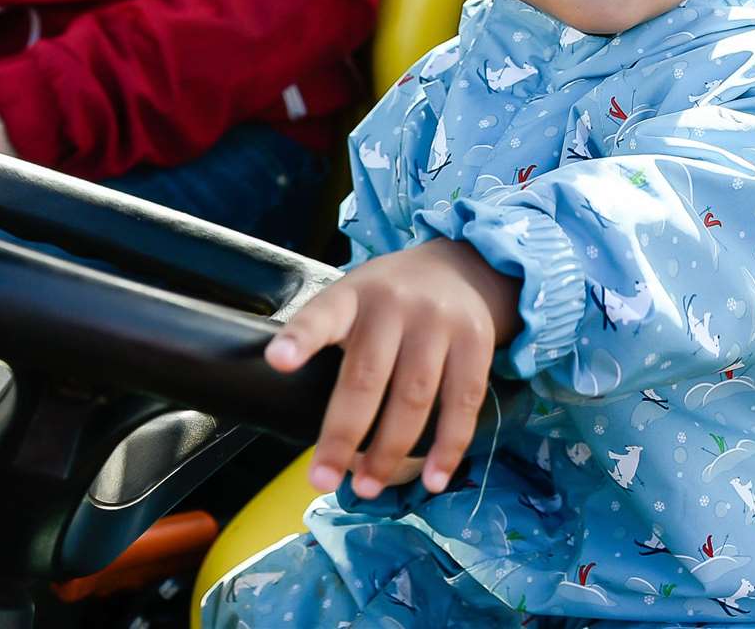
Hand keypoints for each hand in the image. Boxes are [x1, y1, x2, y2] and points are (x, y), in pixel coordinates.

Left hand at [264, 238, 521, 498]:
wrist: (464, 267)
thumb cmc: (392, 299)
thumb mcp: (354, 298)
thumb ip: (331, 339)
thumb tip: (299, 413)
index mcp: (353, 296)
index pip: (323, 315)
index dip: (300, 338)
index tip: (278, 361)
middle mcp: (395, 306)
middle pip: (367, 376)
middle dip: (343, 434)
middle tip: (322, 479)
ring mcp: (440, 323)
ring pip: (414, 397)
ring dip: (390, 452)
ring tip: (369, 488)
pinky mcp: (476, 343)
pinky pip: (462, 403)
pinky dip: (448, 447)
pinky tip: (432, 478)